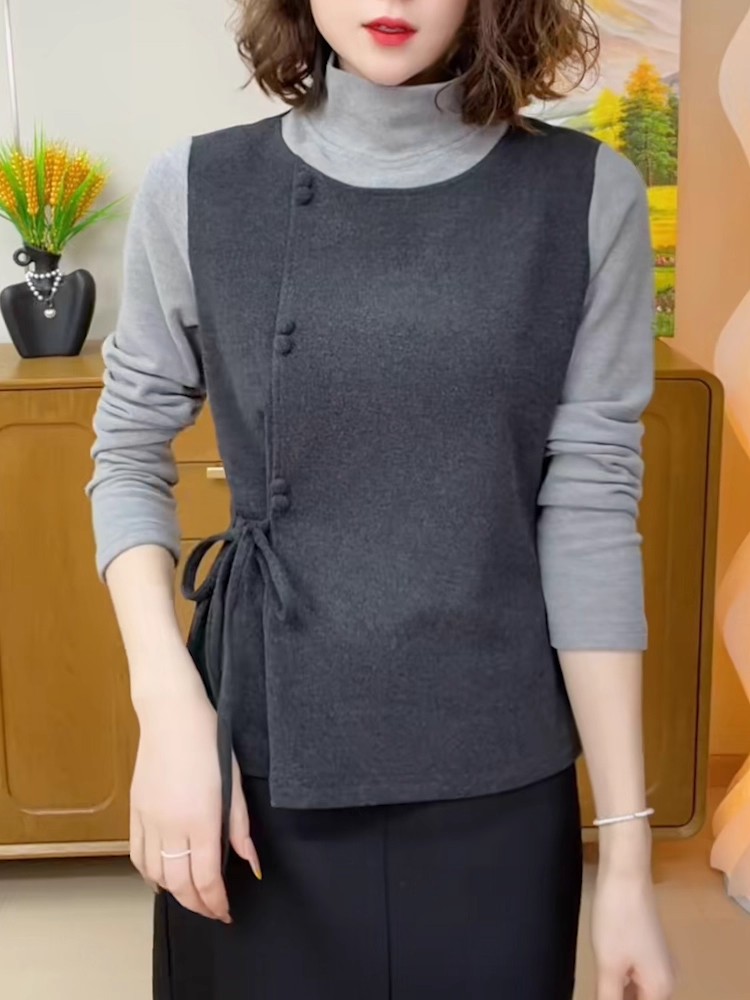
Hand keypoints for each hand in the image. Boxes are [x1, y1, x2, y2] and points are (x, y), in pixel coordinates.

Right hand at [129, 656, 261, 921]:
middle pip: (179, 884)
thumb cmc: (210, 741)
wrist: (171, 714)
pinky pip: (138, 856)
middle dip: (197, 905)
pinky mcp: (136, 811)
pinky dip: (150, 876)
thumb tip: (252, 864)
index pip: (206, 878)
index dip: (216, 902)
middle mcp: (171, 825)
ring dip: (174, 894)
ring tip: (192, 897)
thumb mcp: (235, 782)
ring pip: (155, 875)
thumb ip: (240, 827)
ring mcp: (149, 819)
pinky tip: (163, 879)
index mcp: (201, 819)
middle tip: (212, 911)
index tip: (226, 912)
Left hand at [592, 843, 675, 999]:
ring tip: (599, 981)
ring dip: (617, 991)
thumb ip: (609, 999)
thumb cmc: (618, 918)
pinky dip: (619, 980)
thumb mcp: (609, 966)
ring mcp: (656, 961)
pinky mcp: (646, 946)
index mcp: (661, 989)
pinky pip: (633, 975)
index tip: (603, 991)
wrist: (625, 873)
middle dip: (618, 997)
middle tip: (599, 984)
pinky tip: (602, 974)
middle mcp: (665, 979)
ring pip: (636, 991)